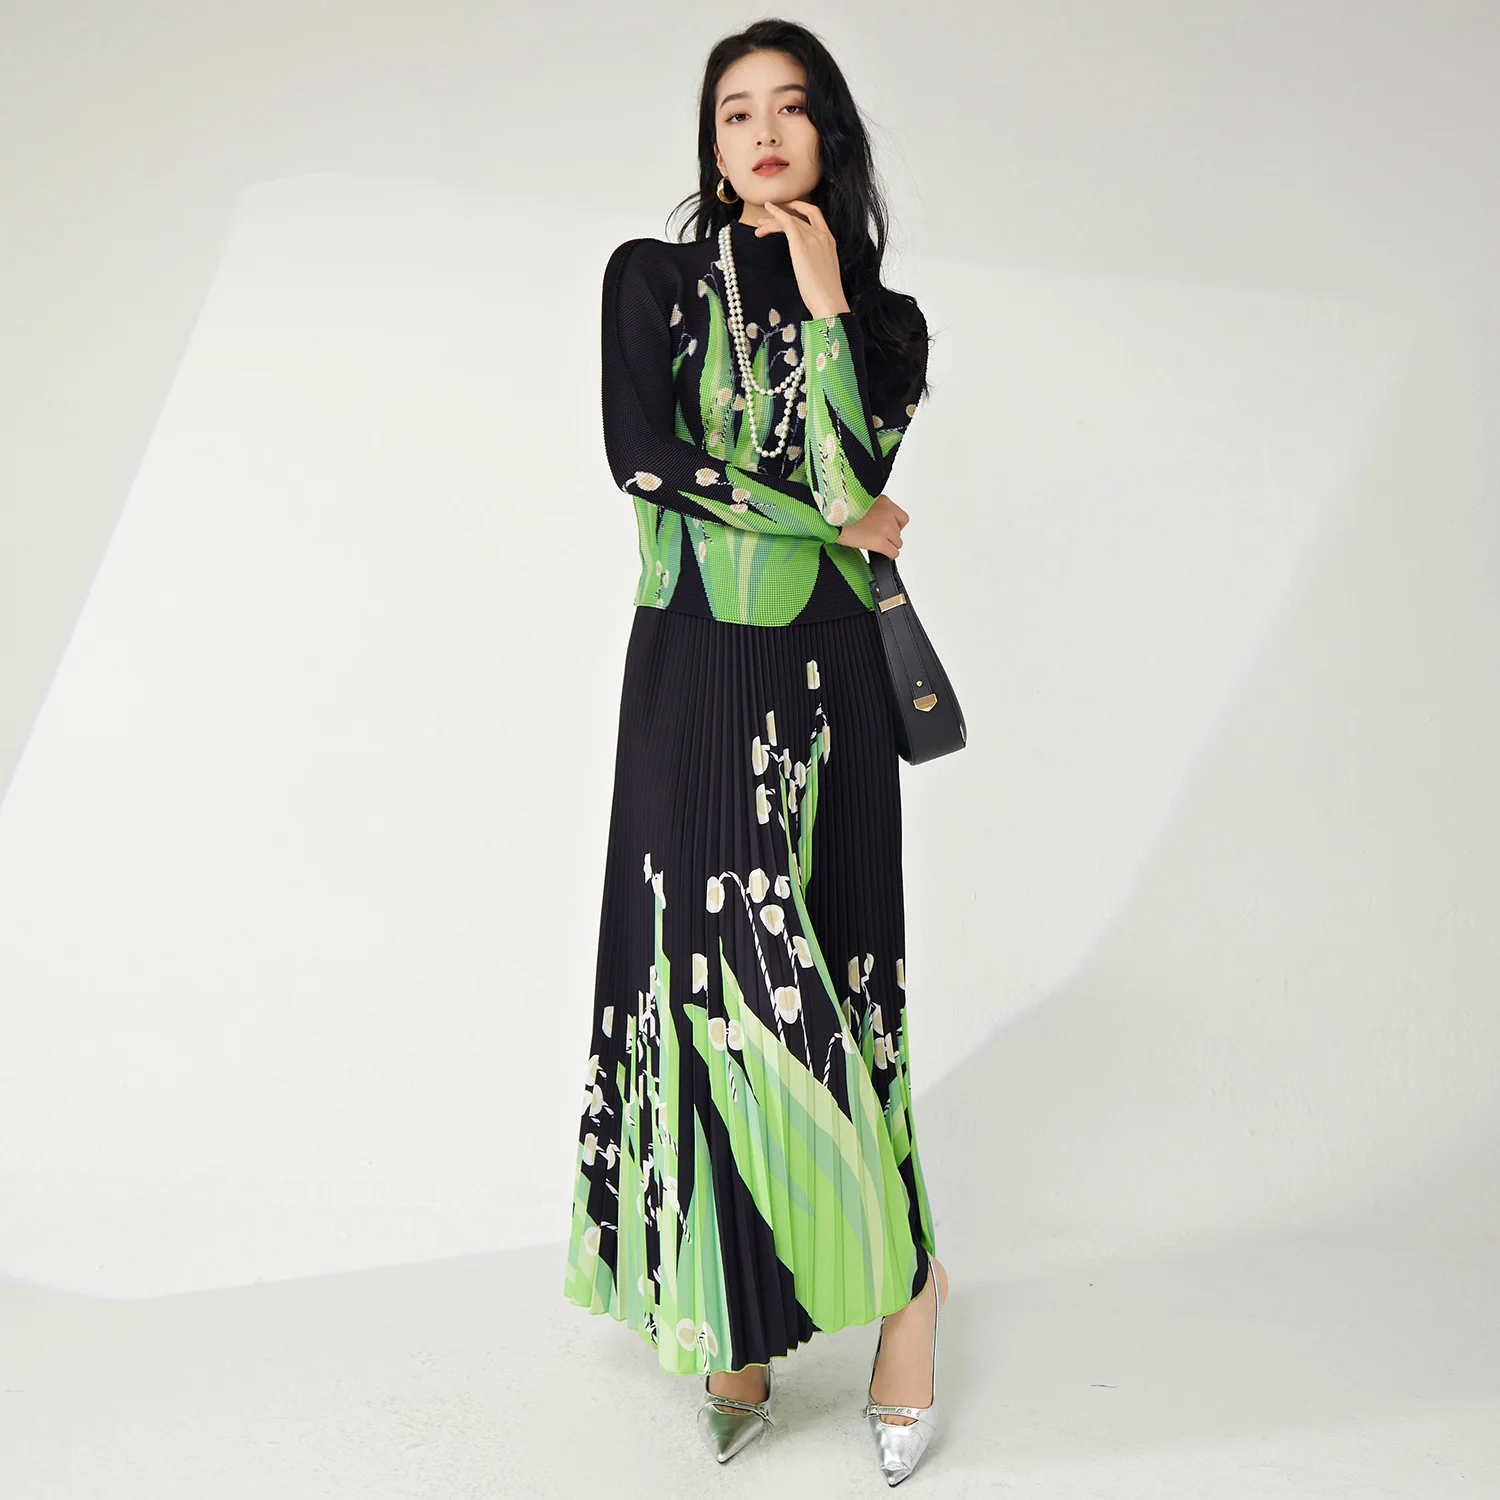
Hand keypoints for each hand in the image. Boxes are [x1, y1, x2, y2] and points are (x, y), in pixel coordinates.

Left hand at [756, 199, 848, 318]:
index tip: (788, 207)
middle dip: (780, 216)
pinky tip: (765, 220)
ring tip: (758, 228)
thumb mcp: (821, 272)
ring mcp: (813, 239)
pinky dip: (776, 216)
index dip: (801, 207)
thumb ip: (814, 261)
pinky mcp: (801, 245)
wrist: (829, 303)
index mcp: (830, 241)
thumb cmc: (825, 295)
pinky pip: (787, 223)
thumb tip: (804, 266)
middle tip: (763, 220)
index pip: (815, 216)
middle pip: (799, 218)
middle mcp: (823, 236)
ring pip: (791, 220)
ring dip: (772, 221)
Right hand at [837, 493, 907, 558]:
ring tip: (875, 545)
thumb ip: (872, 509)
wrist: (827, 517)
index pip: (902, 518)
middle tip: (875, 538)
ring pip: (897, 543)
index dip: (895, 526)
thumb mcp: (859, 502)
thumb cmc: (838, 511)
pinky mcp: (879, 541)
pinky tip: (881, 554)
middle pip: (898, 531)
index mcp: (883, 501)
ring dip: (889, 545)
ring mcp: (884, 527)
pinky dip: (888, 555)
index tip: (887, 530)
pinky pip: (893, 553)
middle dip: (889, 536)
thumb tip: (874, 521)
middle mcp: (887, 513)